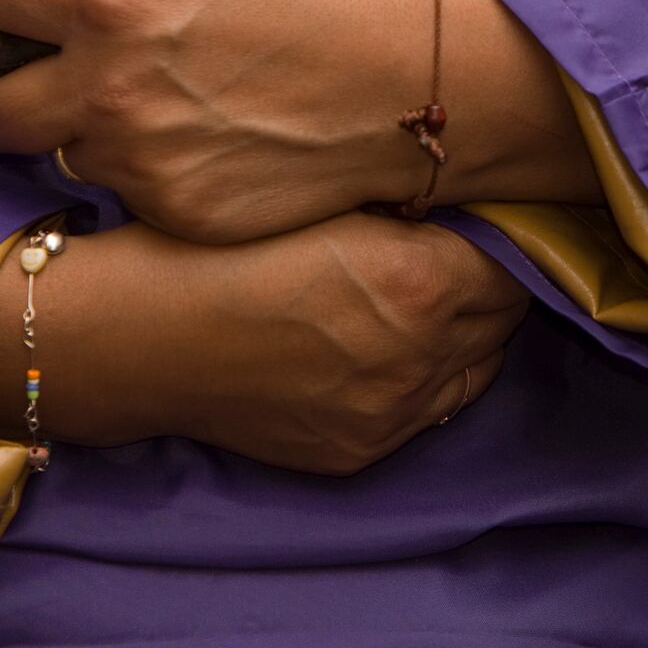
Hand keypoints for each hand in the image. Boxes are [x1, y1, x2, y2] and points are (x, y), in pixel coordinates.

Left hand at [0, 0, 598, 241]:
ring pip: (63, 154)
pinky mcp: (174, 215)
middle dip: (20, 86)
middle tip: (79, 73)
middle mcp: (105, 86)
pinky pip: (125, 194)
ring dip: (95, 130)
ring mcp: (139, 161)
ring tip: (173, 104)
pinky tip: (211, 142)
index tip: (26, 7)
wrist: (405, 78)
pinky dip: (152, 171)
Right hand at [0, 213, 529, 474]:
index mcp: (421, 282)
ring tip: (418, 299)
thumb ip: (406, 203)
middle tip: (450, 248)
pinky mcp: (357, 452)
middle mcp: (419, 357)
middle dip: (485, 281)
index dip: (499, 229)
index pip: (514, 256)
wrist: (133, 335)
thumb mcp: (321, 198)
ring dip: (461, 333)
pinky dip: (420, 379)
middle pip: (503, 316)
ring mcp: (390, 415)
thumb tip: (460, 195)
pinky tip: (379, 346)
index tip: (481, 211)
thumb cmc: (212, 244)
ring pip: (473, 369)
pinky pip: (425, 412)